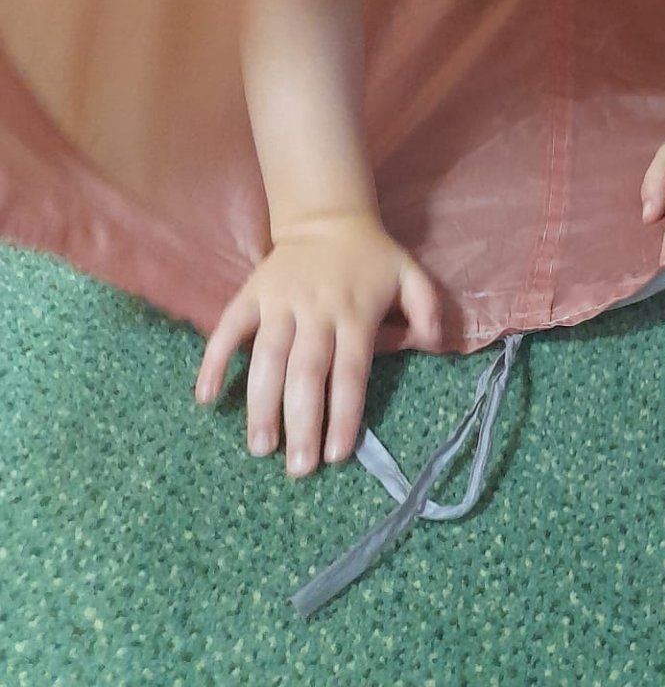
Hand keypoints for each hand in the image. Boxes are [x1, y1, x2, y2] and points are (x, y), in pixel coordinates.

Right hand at [195, 213, 441, 476]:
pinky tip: (206, 397)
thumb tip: (435, 345)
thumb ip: (427, 310)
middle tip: (297, 469)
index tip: (336, 455)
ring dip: (261, 404)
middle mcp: (316, 310)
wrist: (326, 217)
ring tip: (261, 448)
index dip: (343, 413)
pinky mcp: (251, 294)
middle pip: (307, 372)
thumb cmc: (370, 258)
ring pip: (267, 358)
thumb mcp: (410, 275)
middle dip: (301, 422)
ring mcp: (279, 302)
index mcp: (355, 312)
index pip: (350, 371)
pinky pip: (228, 328)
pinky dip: (215, 360)